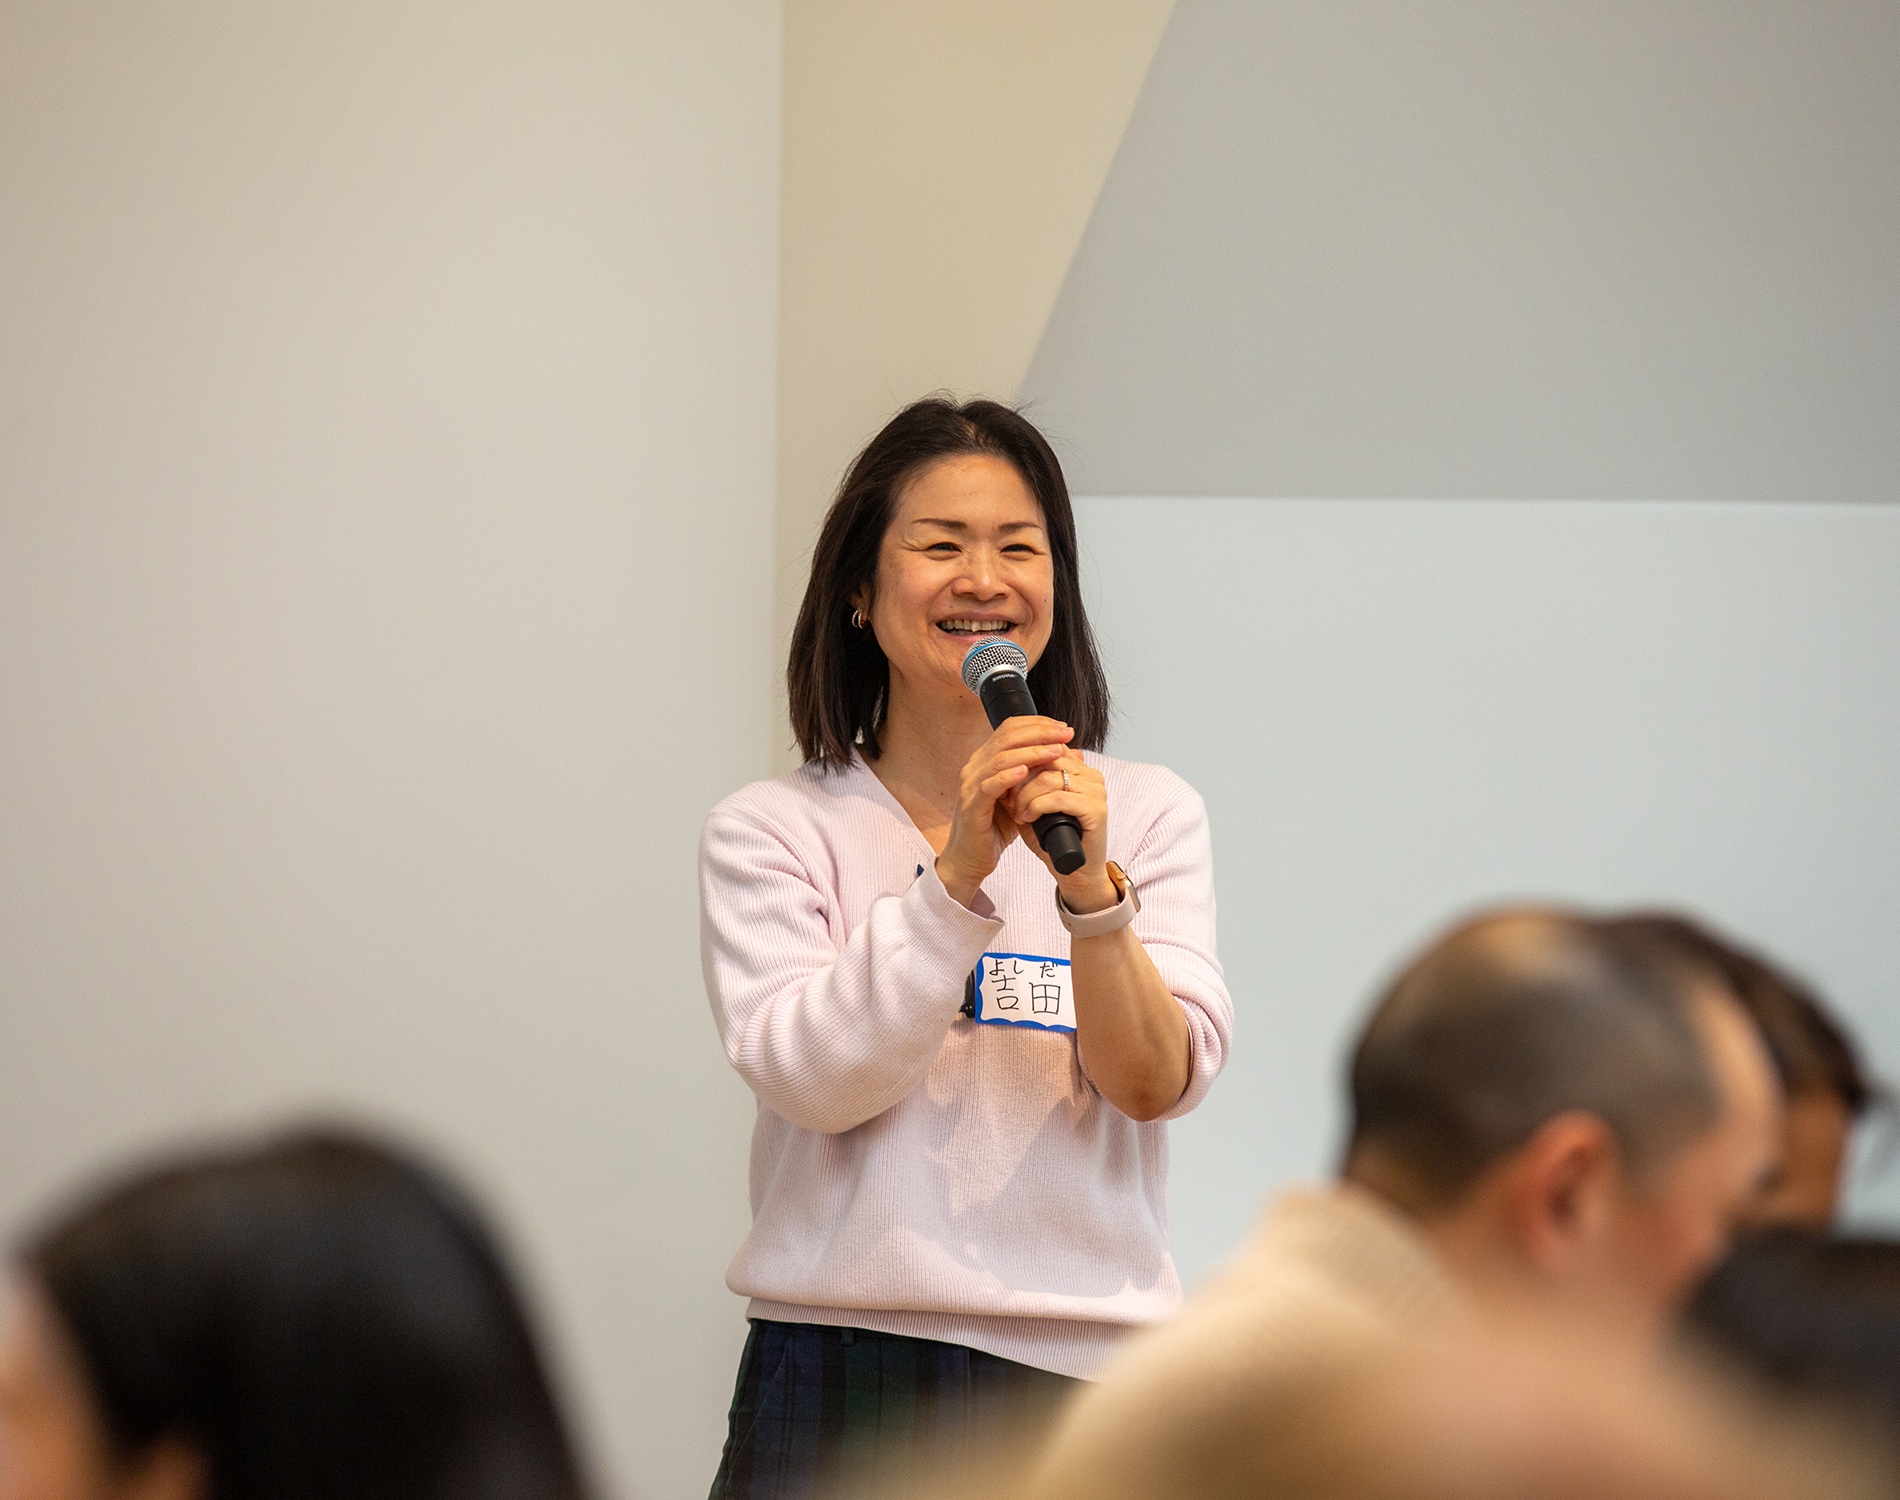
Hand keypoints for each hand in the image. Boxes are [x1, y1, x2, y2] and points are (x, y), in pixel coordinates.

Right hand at [935, 718, 1073, 906]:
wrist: (970, 860)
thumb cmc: (995, 828)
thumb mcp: (1024, 797)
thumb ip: (1042, 774)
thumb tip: (1074, 754)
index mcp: (985, 760)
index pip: (1010, 729)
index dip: (1037, 724)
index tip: (1063, 728)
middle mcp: (975, 767)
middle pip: (1007, 737)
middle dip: (1040, 733)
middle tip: (1065, 734)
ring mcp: (970, 786)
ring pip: (1000, 758)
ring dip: (1031, 752)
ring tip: (1055, 751)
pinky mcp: (971, 806)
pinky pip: (989, 786)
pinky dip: (1008, 776)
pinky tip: (1026, 772)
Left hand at [1008, 751, 1115, 911]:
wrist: (1073, 873)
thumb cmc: (1052, 839)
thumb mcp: (1033, 804)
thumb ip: (1024, 782)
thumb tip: (1004, 762)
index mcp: (1080, 770)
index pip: (1048, 748)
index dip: (1022, 761)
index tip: (1005, 780)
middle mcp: (1092, 776)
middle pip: (1048, 758)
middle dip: (1021, 777)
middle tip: (1007, 797)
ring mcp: (1096, 792)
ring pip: (1050, 778)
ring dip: (1026, 795)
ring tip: (1017, 812)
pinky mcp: (1096, 810)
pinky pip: (1058, 798)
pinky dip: (1037, 806)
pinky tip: (1027, 818)